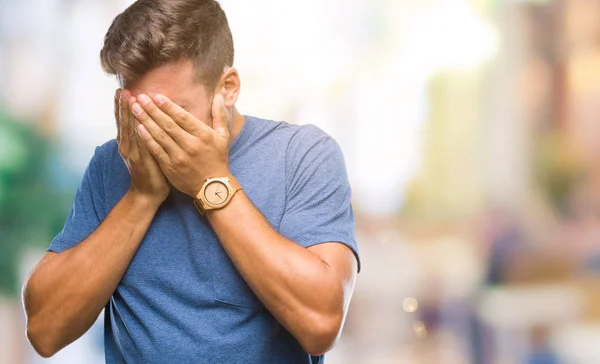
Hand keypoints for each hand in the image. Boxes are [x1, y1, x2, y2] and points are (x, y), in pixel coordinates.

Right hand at [115, 89, 169, 205]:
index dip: (121, 106)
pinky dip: (139, 133)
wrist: (147, 194)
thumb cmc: (150, 170)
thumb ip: (144, 135)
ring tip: (128, 100)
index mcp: (128, 142)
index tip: (121, 90)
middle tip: (122, 90)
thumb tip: (147, 118)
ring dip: (129, 115)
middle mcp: (127, 146)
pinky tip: (138, 123)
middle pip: (124, 123)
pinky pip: (140, 144)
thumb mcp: (145, 149)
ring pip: (130, 131)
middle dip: (123, 106)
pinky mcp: (141, 162)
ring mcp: (133, 154)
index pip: (124, 121)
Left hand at [131, 92, 230, 197]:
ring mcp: (179, 157)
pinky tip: (138, 128)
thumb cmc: (218, 159)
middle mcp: (190, 145)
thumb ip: (220, 115)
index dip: (168, 106)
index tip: (156, 96)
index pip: (183, 117)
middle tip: (141, 97)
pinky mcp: (170, 167)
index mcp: (203, 135)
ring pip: (160, 136)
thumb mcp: (223, 136)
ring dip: (146, 121)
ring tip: (135, 108)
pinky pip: (156, 150)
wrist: (212, 187)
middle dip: (153, 110)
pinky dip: (147, 139)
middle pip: (168, 124)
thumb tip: (218, 96)